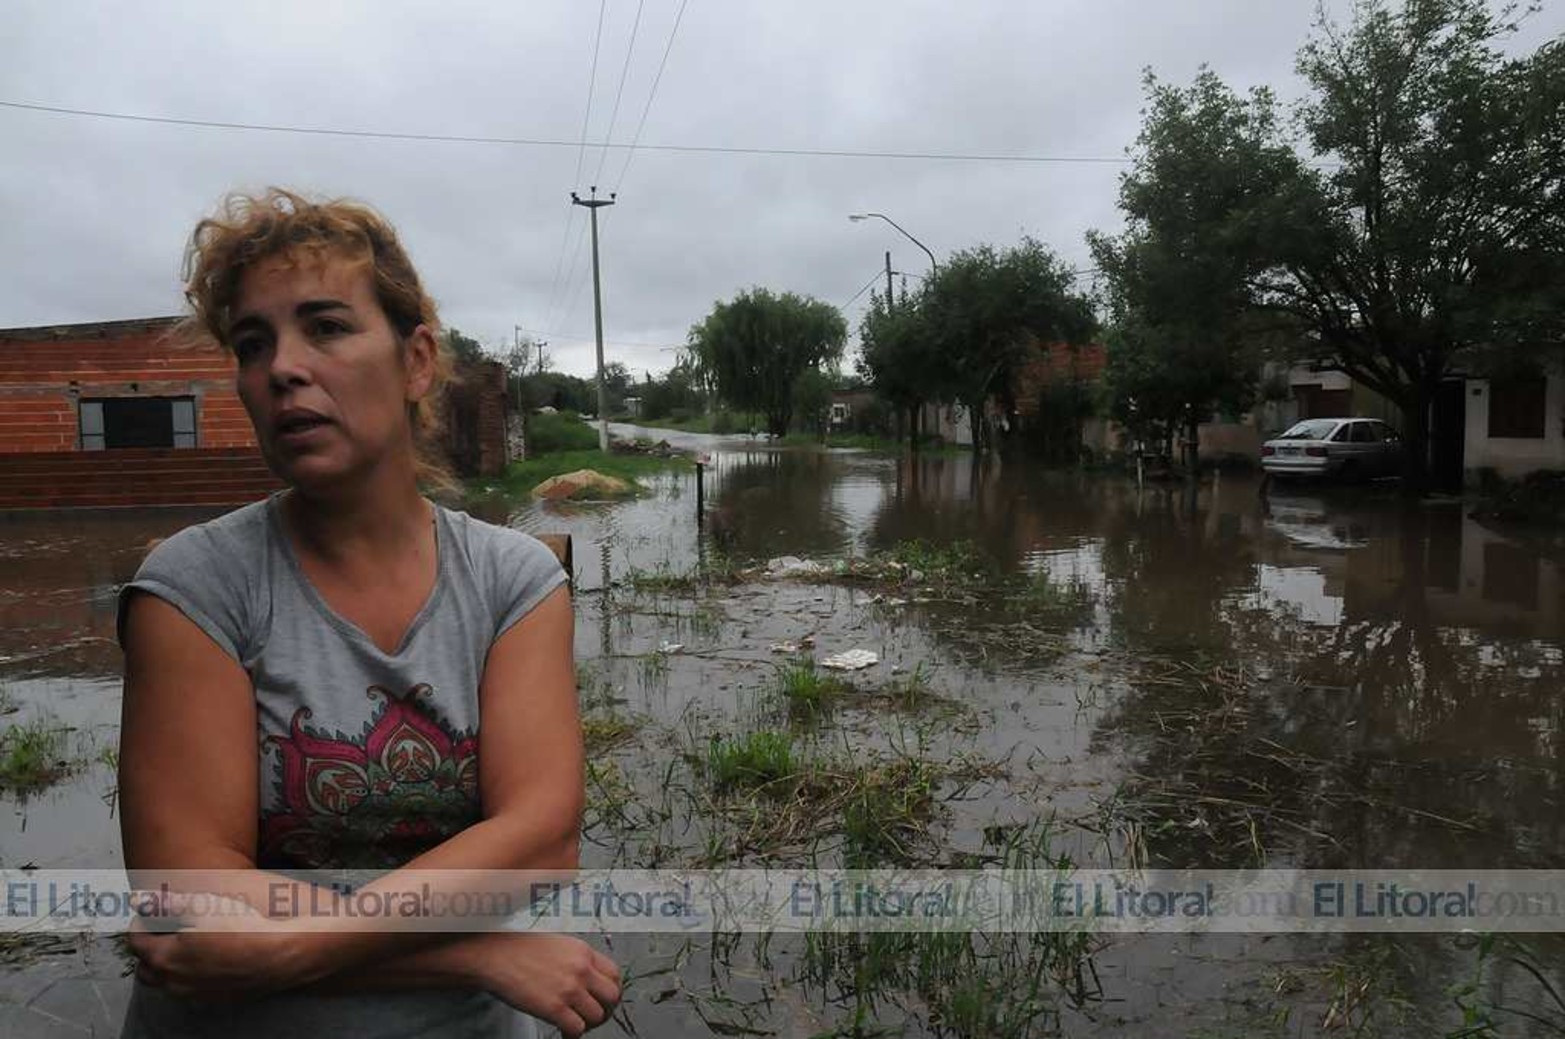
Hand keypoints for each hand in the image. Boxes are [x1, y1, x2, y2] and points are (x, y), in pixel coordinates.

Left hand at [128, 890, 307, 999]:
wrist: (278, 954)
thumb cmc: (240, 928)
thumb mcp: (201, 905)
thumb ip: (166, 904)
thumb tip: (138, 899)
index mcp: (164, 958)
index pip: (136, 942)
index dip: (139, 923)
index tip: (149, 911)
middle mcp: (174, 982)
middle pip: (146, 970)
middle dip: (147, 950)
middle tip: (161, 931)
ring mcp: (194, 994)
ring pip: (166, 984)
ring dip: (167, 966)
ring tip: (183, 945)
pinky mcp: (214, 999)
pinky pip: (189, 990)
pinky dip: (188, 976)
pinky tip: (206, 959)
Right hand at [470, 932, 620, 1036]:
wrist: (493, 955)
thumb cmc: (518, 949)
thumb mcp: (556, 944)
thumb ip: (575, 959)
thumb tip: (587, 979)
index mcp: (583, 951)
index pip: (614, 974)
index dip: (610, 990)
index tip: (602, 999)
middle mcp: (581, 969)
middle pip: (612, 996)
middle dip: (606, 1010)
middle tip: (594, 1017)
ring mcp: (569, 989)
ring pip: (597, 1016)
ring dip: (588, 1024)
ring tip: (576, 1025)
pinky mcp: (554, 1008)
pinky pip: (577, 1029)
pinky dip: (572, 1035)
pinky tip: (564, 1032)